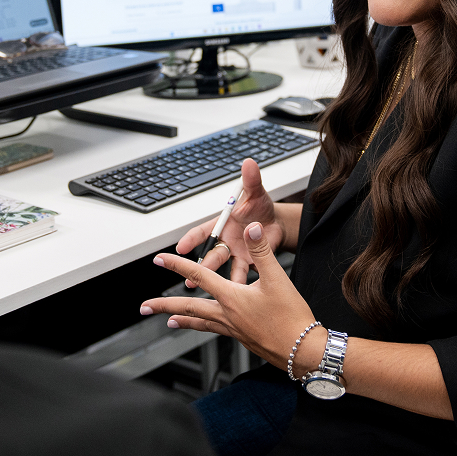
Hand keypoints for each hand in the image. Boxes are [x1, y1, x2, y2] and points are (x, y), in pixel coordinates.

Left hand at [142, 222, 324, 371]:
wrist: (303, 351)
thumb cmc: (291, 317)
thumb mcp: (278, 278)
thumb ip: (261, 251)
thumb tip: (251, 228)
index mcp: (232, 298)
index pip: (199, 276)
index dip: (177, 265)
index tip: (159, 260)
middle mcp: (227, 315)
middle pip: (188, 307)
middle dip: (163, 304)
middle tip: (144, 306)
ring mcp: (233, 329)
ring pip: (200, 322)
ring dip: (181, 318)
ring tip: (167, 319)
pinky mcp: (242, 338)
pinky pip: (214, 330)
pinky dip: (203, 326)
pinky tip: (207, 326)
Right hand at [175, 158, 285, 284]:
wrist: (277, 224)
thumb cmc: (260, 207)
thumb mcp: (256, 193)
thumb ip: (251, 180)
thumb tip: (249, 163)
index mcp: (222, 224)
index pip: (202, 231)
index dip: (190, 239)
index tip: (179, 248)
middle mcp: (225, 241)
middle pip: (211, 253)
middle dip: (201, 265)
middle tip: (192, 277)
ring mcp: (236, 254)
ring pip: (225, 268)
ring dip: (217, 280)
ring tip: (210, 291)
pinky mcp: (250, 263)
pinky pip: (245, 274)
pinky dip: (242, 284)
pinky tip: (239, 292)